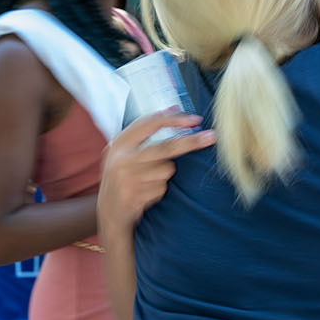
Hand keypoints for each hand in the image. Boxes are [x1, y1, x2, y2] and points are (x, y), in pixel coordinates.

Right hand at [97, 110, 213, 230]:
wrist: (108, 211)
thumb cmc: (123, 176)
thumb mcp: (125, 151)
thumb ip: (146, 132)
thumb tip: (174, 108)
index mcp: (119, 143)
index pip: (150, 123)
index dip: (175, 119)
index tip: (195, 119)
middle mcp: (121, 159)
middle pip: (165, 146)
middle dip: (191, 142)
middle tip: (212, 136)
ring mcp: (127, 178)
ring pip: (167, 169)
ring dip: (165, 174)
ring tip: (149, 180)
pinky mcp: (135, 196)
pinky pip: (162, 188)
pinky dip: (160, 189)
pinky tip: (146, 193)